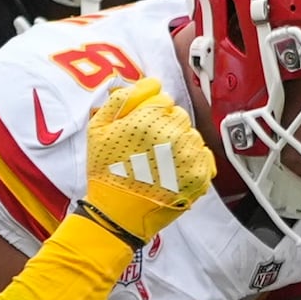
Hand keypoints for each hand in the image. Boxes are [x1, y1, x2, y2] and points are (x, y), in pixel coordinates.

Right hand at [77, 78, 213, 245]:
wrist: (118, 216)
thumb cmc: (106, 174)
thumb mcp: (97, 130)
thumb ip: (121, 100)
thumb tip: (148, 84)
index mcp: (147, 119)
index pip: (161, 96)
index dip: (147, 111)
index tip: (139, 127)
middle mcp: (173, 134)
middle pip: (177, 114)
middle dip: (163, 125)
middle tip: (146, 148)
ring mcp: (189, 155)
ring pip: (190, 134)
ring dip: (177, 144)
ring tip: (157, 163)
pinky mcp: (200, 175)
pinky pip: (203, 155)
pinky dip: (190, 161)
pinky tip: (171, 172)